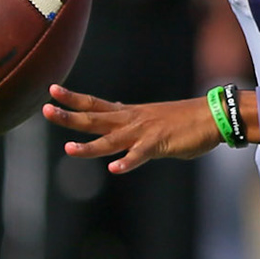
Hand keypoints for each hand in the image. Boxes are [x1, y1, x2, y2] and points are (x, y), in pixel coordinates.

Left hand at [43, 84, 222, 172]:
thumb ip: (135, 126)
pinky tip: (115, 168)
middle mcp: (132, 120)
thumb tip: (123, 126)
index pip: (95, 104)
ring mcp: (144, 133)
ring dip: (89, 146)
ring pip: (111, 140)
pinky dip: (128, 161)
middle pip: (94, 118)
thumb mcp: (154, 120)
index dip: (73, 98)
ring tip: (69, 149)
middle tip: (45, 110)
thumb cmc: (186, 120)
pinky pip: (140, 155)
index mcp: (130, 113)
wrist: (213, 116)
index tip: (52, 90)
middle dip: (69, 116)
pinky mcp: (159, 145)